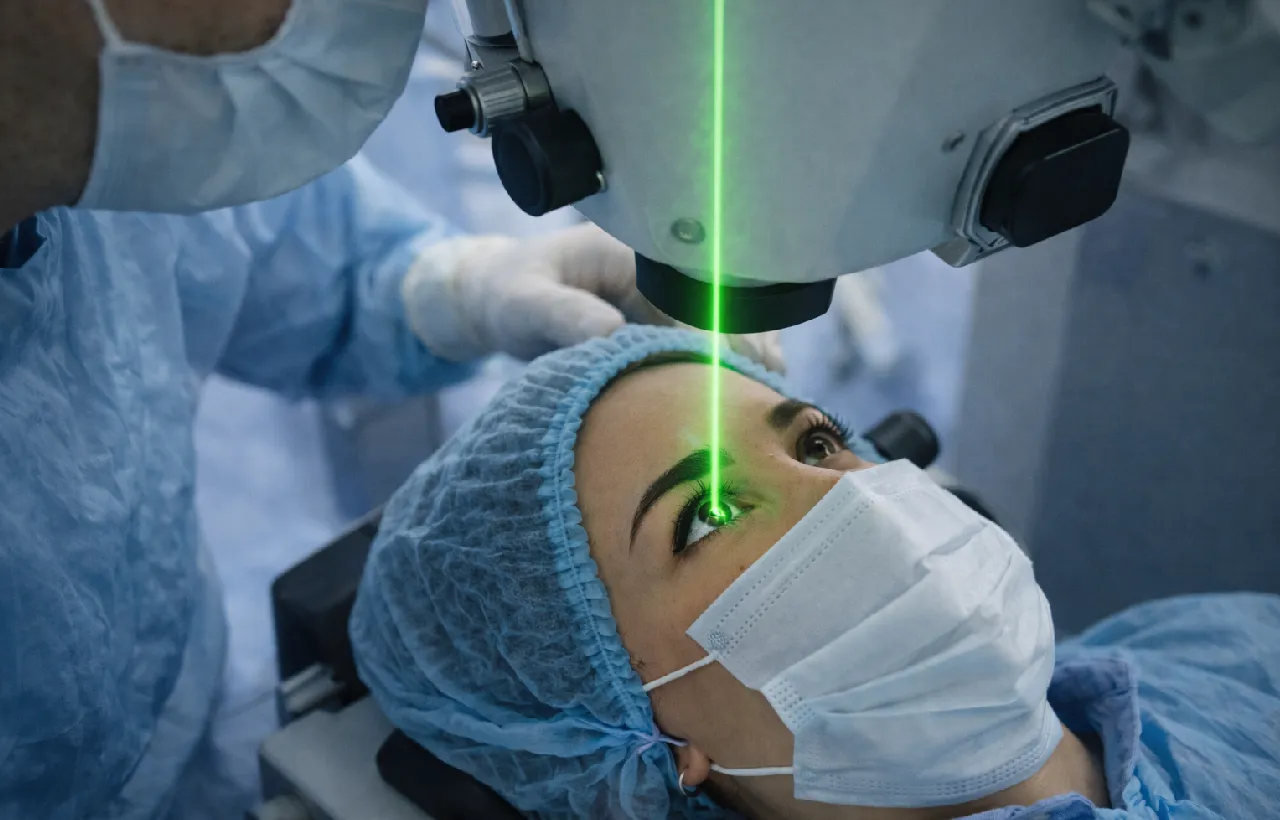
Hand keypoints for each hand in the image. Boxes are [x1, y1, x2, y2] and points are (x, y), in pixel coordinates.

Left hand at [401, 222, 784, 371]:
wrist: (499, 299)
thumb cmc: (510, 295)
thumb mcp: (526, 302)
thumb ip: (565, 315)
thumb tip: (612, 336)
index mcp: (631, 251)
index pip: (692, 285)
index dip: (721, 323)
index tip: (740, 360)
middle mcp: (658, 269)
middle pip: (721, 303)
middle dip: (750, 341)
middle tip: (771, 384)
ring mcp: (665, 295)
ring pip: (723, 321)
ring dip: (745, 353)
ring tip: (768, 393)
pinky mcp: (665, 320)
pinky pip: (708, 338)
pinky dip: (726, 362)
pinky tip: (744, 393)